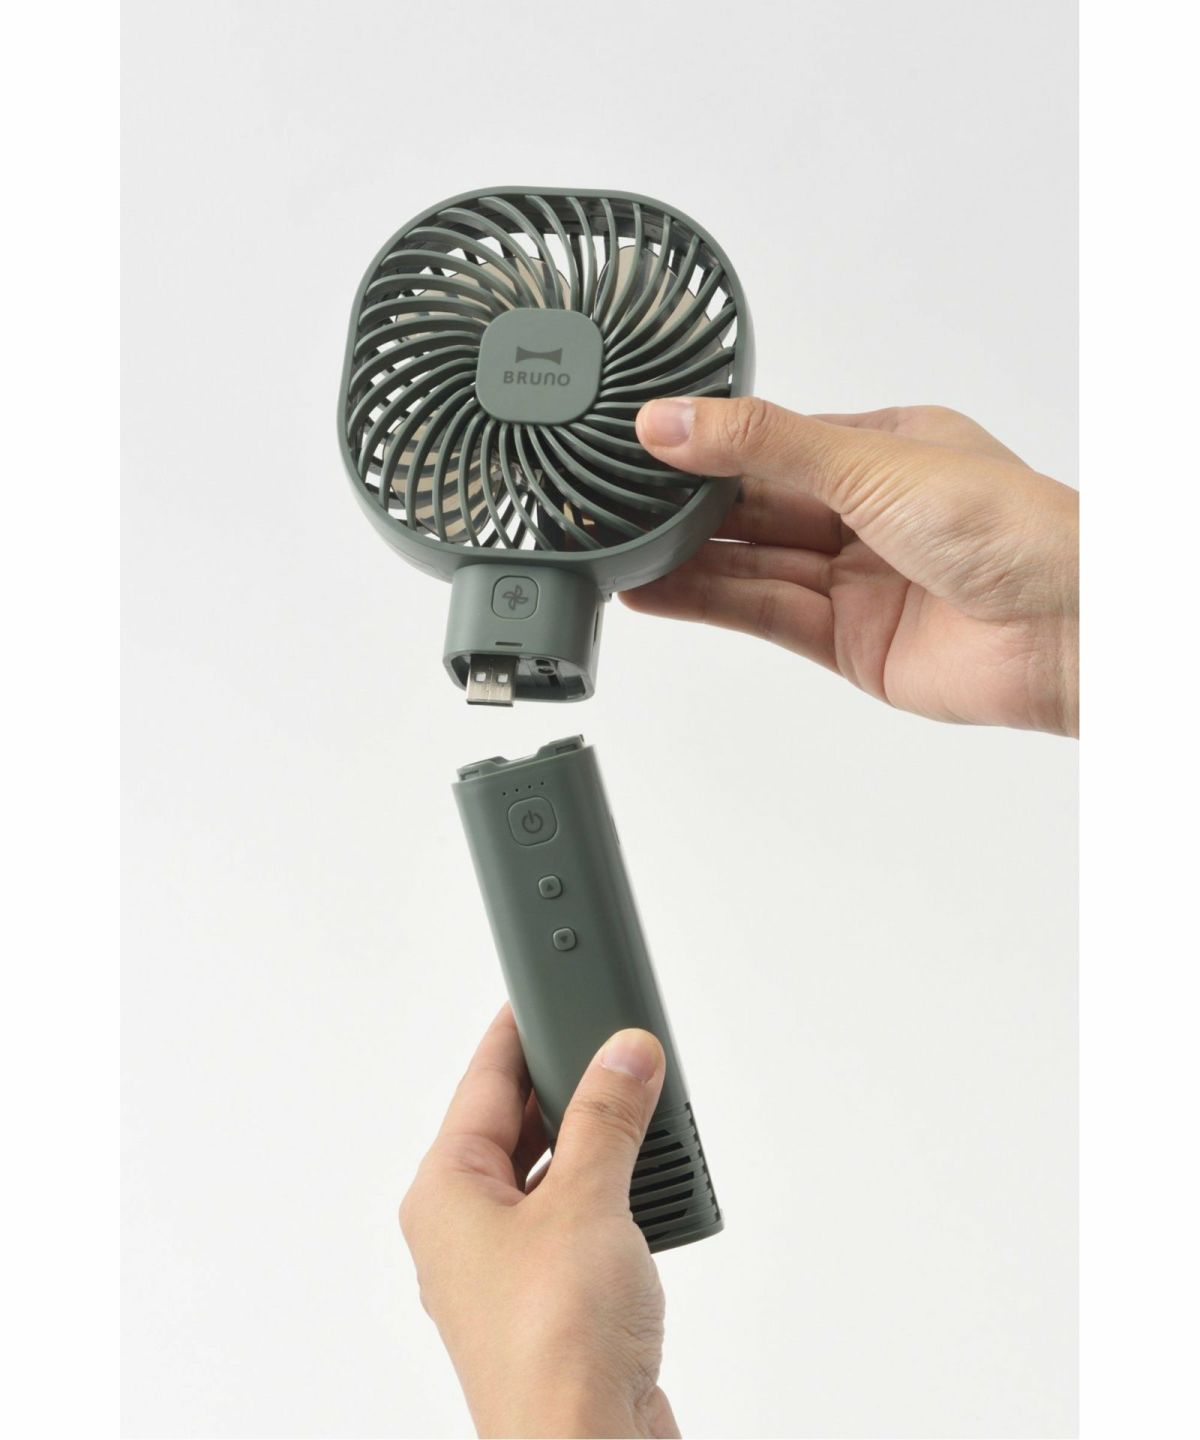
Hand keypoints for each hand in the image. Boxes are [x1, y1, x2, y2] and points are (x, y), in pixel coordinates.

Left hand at [399, 1007, 677, 1439]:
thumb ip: (606, 1119)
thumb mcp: (587, 1202)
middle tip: (616, 1043)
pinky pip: (578, 1219)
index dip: (519, 1029)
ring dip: (598, 1142)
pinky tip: (646, 1183)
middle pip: (517, 1124)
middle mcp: (466, 1228)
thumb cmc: (553, 1348)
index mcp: (446, 1192)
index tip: (549, 988)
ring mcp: (506, 1269)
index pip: (482, 1080)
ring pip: (552, 1173)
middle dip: (570, 1085)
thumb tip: (622, 1056)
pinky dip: (611, 1192)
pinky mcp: (550, 1301)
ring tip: (641, 1108)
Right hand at [626, 399, 1078, 735]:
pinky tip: (654, 589)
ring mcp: (856, 580)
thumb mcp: (869, 461)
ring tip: (612, 548)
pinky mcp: (847, 640)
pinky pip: (763, 614)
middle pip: (757, 506)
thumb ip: (763, 445)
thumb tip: (672, 421)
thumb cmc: (1008, 526)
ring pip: (752, 563)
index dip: (709, 444)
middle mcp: (867, 513)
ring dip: (684, 558)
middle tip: (610, 499)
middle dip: (687, 505)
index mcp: (885, 448)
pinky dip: (708, 602)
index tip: (641, 441)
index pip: (774, 441)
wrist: (1065, 627)